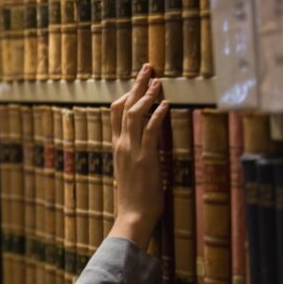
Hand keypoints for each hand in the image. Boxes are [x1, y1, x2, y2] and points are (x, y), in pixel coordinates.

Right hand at [108, 63, 169, 250]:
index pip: (115, 114)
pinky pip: (149, 130)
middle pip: (124, 107)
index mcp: (117, 148)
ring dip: (147, 95)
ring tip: (158, 80)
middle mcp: (121, 145)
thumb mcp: (131, 172)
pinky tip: (166, 103)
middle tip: (147, 68)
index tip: (138, 84)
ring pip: (135, 114)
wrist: (132, 215)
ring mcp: (131, 151)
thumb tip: (146, 146)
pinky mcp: (145, 157)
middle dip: (136, 86)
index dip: (126, 95)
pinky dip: (157, 114)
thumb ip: (135, 156)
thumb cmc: (134, 199)